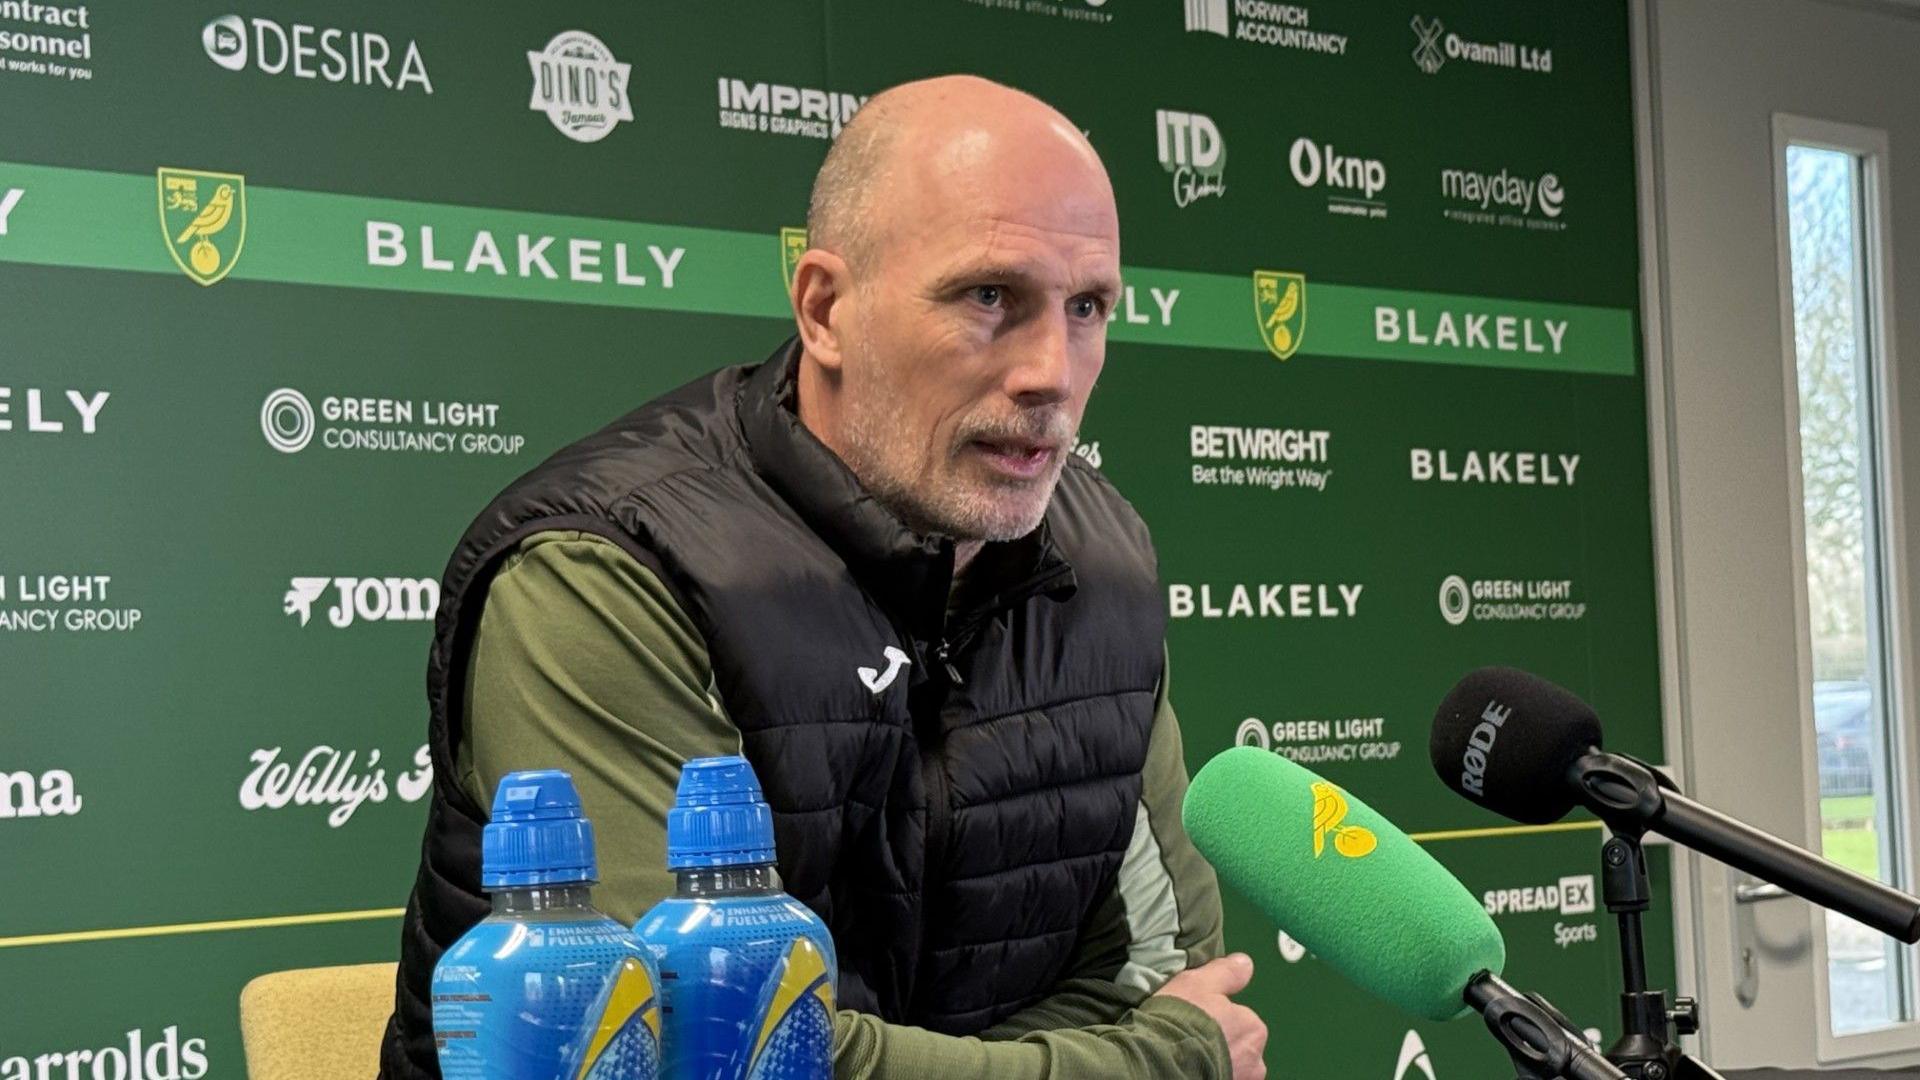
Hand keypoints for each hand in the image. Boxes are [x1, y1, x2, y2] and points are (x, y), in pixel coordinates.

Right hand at [1153, 953, 1267, 1078]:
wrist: (1159, 1065)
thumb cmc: (1180, 1021)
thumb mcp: (1199, 983)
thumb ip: (1226, 973)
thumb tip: (1245, 963)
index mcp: (1254, 1028)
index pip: (1241, 1018)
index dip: (1217, 1016)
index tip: (1196, 1016)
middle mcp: (1256, 1060)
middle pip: (1238, 1046)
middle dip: (1220, 1043)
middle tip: (1190, 1037)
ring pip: (1229, 1066)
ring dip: (1215, 1062)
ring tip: (1185, 1056)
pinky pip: (1217, 1077)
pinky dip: (1206, 1074)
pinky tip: (1187, 1070)